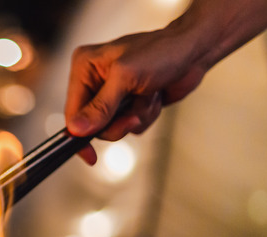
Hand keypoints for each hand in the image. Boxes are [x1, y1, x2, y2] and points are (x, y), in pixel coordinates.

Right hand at [65, 29, 207, 144]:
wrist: (193, 52)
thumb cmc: (162, 52)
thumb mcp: (126, 78)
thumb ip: (100, 106)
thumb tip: (76, 130)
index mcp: (85, 67)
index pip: (72, 111)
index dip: (79, 134)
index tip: (89, 155)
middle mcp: (95, 80)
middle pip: (93, 124)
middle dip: (117, 123)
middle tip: (134, 114)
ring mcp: (112, 93)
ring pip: (114, 127)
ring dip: (136, 117)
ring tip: (149, 96)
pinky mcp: (129, 103)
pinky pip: (130, 126)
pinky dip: (146, 116)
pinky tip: (154, 97)